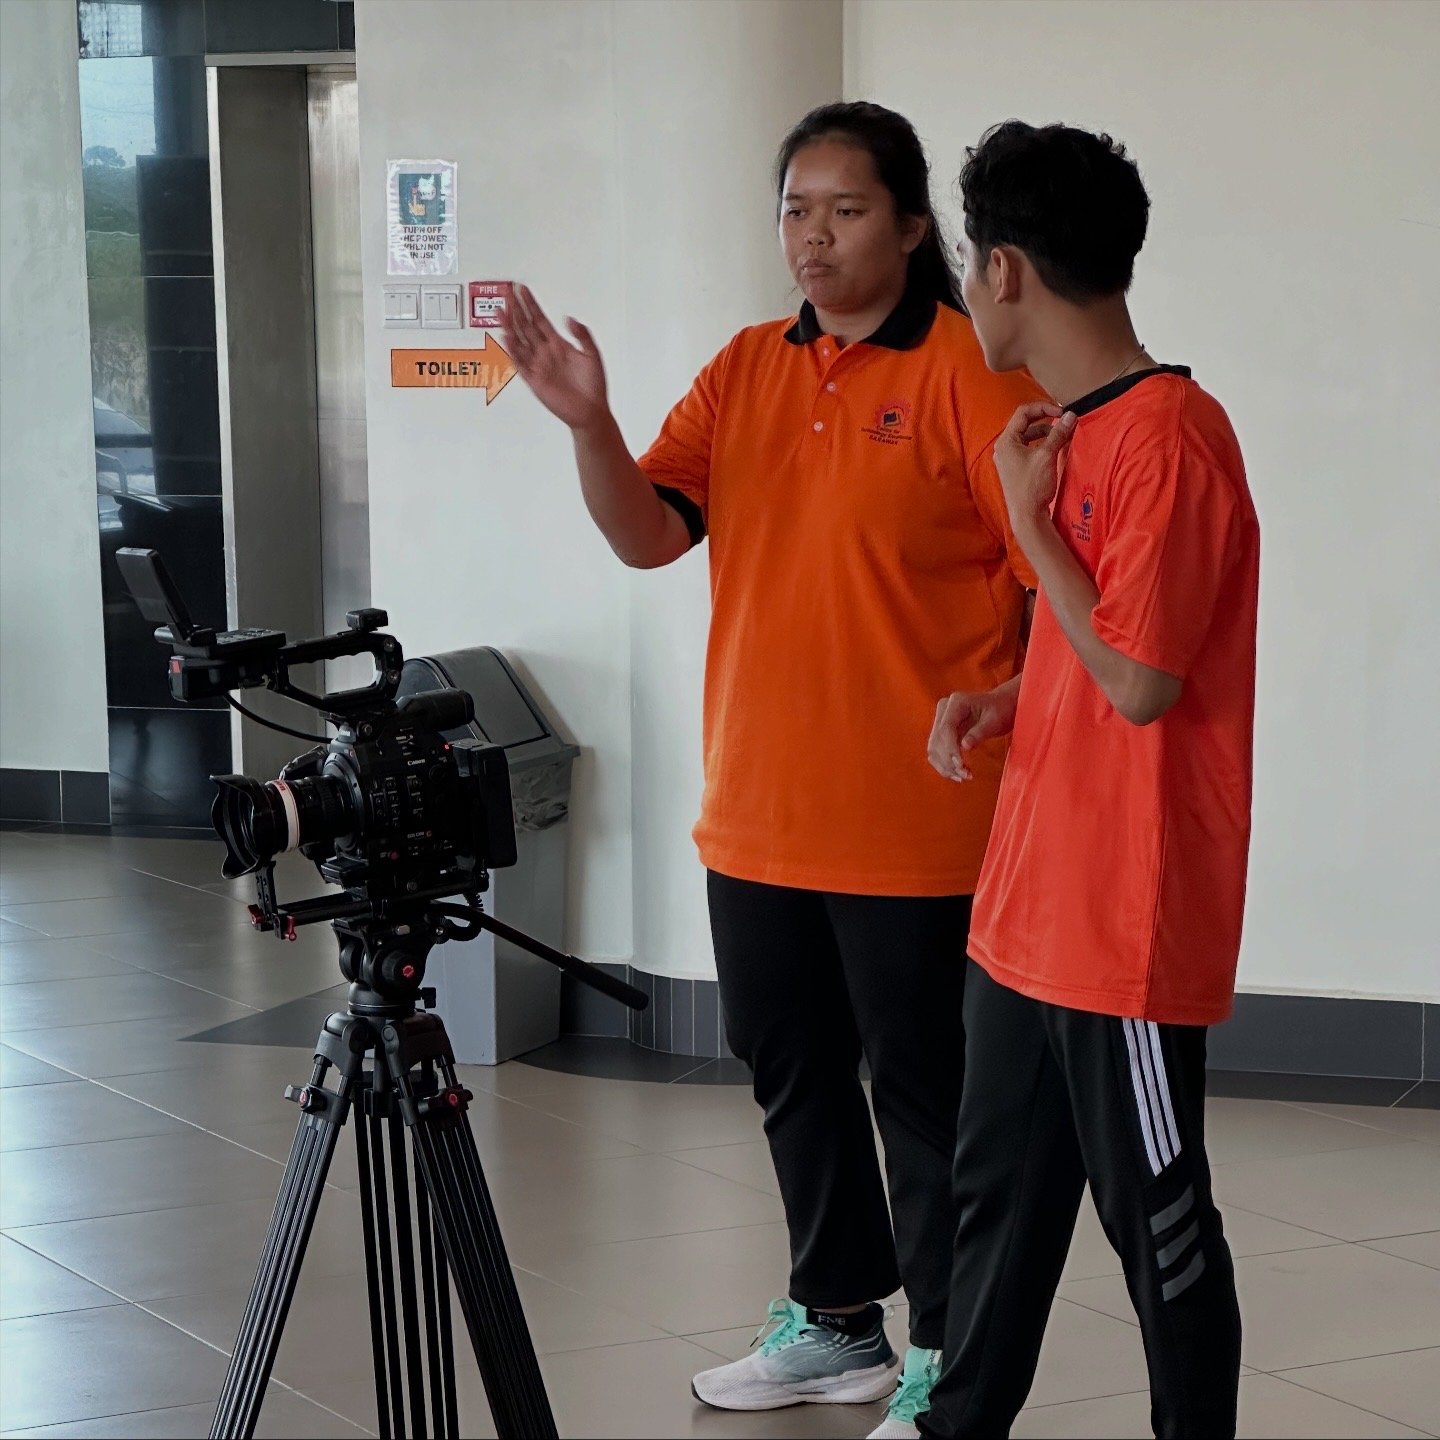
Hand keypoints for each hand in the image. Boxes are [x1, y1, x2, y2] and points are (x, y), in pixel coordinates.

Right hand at [502, 284, 610, 430]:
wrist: (591, 412)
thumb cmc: (594, 386)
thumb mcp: (593, 355)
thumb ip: (582, 335)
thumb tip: (569, 318)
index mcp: (559, 345)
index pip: (540, 319)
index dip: (531, 304)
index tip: (522, 290)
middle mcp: (546, 353)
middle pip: (526, 327)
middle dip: (517, 310)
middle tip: (507, 293)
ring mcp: (539, 366)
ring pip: (520, 342)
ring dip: (510, 326)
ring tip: (501, 311)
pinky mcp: (534, 380)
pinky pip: (520, 363)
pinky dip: (513, 350)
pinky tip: (506, 337)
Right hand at [928, 685, 1019, 781]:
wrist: (1002, 705)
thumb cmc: (1001, 710)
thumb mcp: (995, 721)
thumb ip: (979, 732)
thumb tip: (965, 746)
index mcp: (956, 702)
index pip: (946, 728)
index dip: (950, 748)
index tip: (960, 765)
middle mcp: (944, 709)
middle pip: (937, 740)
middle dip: (948, 761)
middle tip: (965, 775)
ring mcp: (941, 720)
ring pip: (933, 748)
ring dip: (945, 765)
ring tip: (962, 777)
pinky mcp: (942, 732)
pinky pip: (936, 751)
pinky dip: (944, 765)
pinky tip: (956, 774)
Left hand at [993, 402, 1076, 529]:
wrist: (1027, 515)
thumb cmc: (1032, 487)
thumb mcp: (1047, 455)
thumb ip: (1059, 433)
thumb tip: (1071, 416)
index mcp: (1006, 441)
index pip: (1023, 412)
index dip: (1044, 407)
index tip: (1061, 411)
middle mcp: (1004, 448)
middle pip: (1025, 423)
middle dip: (1046, 419)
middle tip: (1063, 420)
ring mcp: (1009, 458)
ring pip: (1029, 436)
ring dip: (1046, 432)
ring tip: (1063, 435)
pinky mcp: (1016, 467)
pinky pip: (1029, 448)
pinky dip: (1043, 444)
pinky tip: (1056, 447)